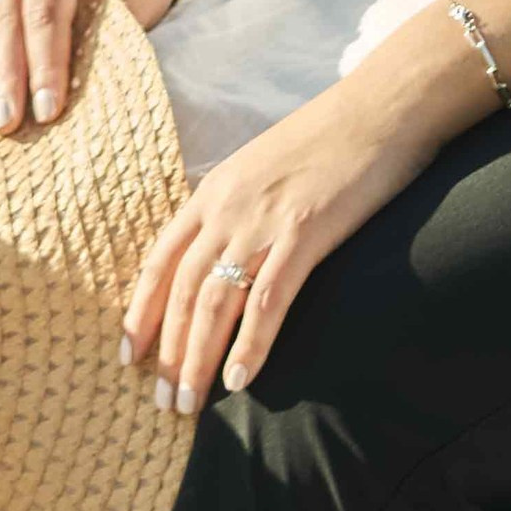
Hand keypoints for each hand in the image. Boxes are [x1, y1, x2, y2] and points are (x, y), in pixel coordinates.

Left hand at [123, 75, 435, 420]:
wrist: (382, 104)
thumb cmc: (331, 136)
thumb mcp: (265, 165)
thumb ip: (239, 206)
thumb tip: (226, 253)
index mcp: (216, 188)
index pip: (161, 261)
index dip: (141, 312)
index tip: (128, 357)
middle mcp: (229, 206)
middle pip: (183, 291)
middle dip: (168, 354)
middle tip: (164, 405)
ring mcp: (265, 218)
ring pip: (215, 302)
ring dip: (198, 360)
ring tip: (191, 406)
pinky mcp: (306, 230)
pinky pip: (269, 299)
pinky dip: (251, 344)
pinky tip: (241, 380)